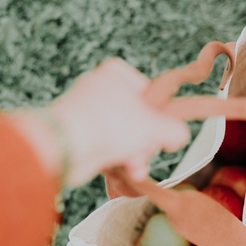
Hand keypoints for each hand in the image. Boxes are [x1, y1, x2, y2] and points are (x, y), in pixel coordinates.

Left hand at [14, 58, 189, 186]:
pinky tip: (125, 170)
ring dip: (134, 155)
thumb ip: (175, 130)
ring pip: (124, 136)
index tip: (164, 131)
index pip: (151, 94)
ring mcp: (89, 112)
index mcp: (117, 75)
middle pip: (139, 119)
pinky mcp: (80, 134)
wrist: (65, 146)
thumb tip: (179, 136)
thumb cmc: (109, 124)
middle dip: (146, 142)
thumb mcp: (156, 126)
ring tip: (135, 166)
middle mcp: (101, 89)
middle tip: (147, 150)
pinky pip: (108, 146)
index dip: (161, 116)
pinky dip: (117, 159)